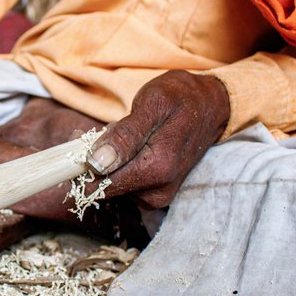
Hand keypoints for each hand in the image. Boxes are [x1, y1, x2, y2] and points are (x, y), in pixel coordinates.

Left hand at [86, 70, 229, 208]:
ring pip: (111, 185)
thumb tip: (96, 163)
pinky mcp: (153, 195)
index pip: (101, 184)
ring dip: (108, 163)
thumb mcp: (152, 105)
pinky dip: (118, 167)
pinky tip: (129, 148)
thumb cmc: (180, 99)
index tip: (84, 142)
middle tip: (109, 130)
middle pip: (104, 186)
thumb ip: (125, 136)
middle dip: (96, 161)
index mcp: (157, 169)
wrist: (210, 107)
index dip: (84, 164)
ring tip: (125, 135)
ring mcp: (156, 197)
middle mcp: (157, 191)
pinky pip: (123, 185)